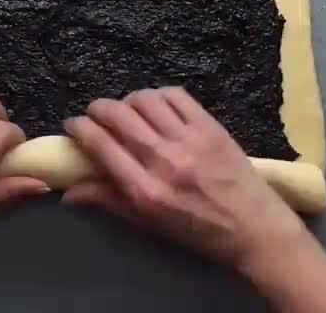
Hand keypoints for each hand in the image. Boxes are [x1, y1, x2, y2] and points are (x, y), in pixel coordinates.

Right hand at [62, 87, 303, 271]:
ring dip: (127, 100)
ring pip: (144, 100)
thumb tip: (69, 191)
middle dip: (97, 108)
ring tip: (127, 110)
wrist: (256, 229)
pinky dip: (158, 95)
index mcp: (145, 190)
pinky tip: (156, 105)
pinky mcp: (210, 126)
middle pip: (118, 115)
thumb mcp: (149, 224)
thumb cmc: (198, 231)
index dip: (79, 128)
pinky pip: (175, 95)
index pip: (101, 145)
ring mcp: (189, 139)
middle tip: (95, 114)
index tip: (73, 125)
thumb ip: (109, 201)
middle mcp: (163, 160)